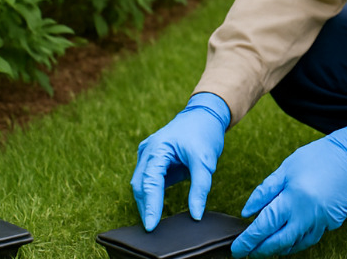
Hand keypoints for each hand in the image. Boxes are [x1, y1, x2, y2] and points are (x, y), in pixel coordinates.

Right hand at [130, 92, 230, 230]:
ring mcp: (147, 154)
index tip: (151, 227)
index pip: (149, 183)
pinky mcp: (152, 159)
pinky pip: (148, 180)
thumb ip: (200, 188)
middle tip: (152, 231)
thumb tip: (196, 215)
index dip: (150, 206)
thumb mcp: (206, 161)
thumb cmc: (204, 133)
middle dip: (146, 207)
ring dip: (147, 202)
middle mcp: (147, 151)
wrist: (205, 115)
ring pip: (141, 184)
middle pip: (140, 186)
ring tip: (153, 222)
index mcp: (157, 149)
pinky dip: (151, 194)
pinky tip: (156, 209)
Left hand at [231, 115, 346, 256]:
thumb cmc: (321, 157)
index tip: (237, 249)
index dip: (248, 240)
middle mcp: (306, 215)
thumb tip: (247, 211)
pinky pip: (310, 238)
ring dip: (278, 249)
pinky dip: (296, 242)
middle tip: (248, 252)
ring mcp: (321, 222)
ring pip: (295, 245)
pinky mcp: (332, 223)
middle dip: (260, 250)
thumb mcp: (288, 167)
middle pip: (278, 242)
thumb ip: (266, 190)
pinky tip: (288, 239)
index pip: (264, 226)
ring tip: (265, 248)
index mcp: (292, 199)